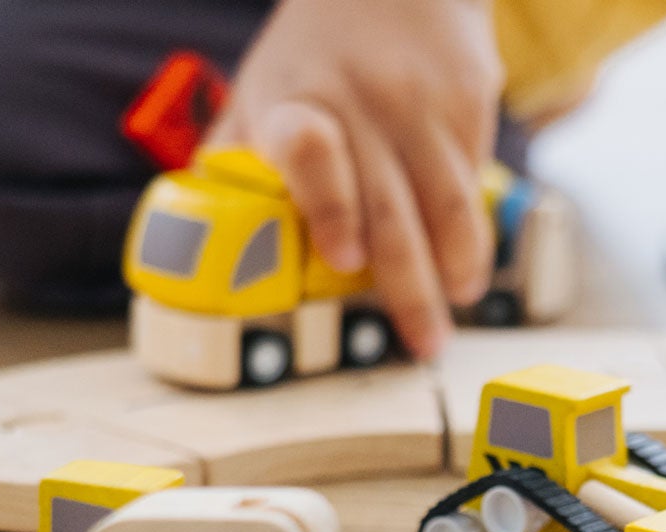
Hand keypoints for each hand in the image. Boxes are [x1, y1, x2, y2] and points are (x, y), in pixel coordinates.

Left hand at [209, 0, 501, 358]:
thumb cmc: (312, 54)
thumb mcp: (258, 93)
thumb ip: (233, 162)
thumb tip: (191, 244)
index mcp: (294, 105)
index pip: (310, 154)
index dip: (330, 209)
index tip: (344, 260)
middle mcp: (361, 104)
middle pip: (391, 210)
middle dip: (411, 289)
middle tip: (423, 343)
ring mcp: (420, 103)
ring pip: (449, 204)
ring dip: (457, 266)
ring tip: (457, 304)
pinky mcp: (468, 100)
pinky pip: (473, 178)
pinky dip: (470, 225)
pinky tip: (465, 255)